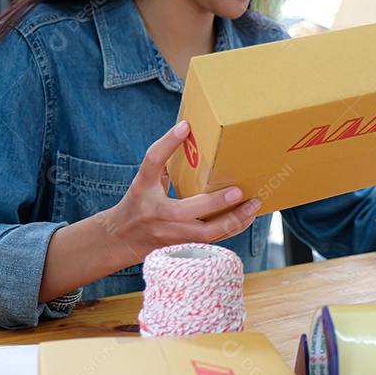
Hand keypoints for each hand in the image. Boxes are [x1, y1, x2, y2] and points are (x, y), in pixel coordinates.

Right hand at [104, 120, 260, 261]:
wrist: (123, 238)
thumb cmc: (139, 202)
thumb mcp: (144, 179)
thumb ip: (162, 159)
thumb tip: (187, 130)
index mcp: (145, 190)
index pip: (152, 163)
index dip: (166, 143)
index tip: (185, 127)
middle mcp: (157, 215)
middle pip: (184, 211)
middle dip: (214, 203)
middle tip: (238, 191)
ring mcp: (170, 236)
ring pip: (204, 234)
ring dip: (232, 220)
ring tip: (253, 205)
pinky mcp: (183, 247)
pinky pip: (211, 242)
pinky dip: (231, 229)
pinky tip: (247, 217)